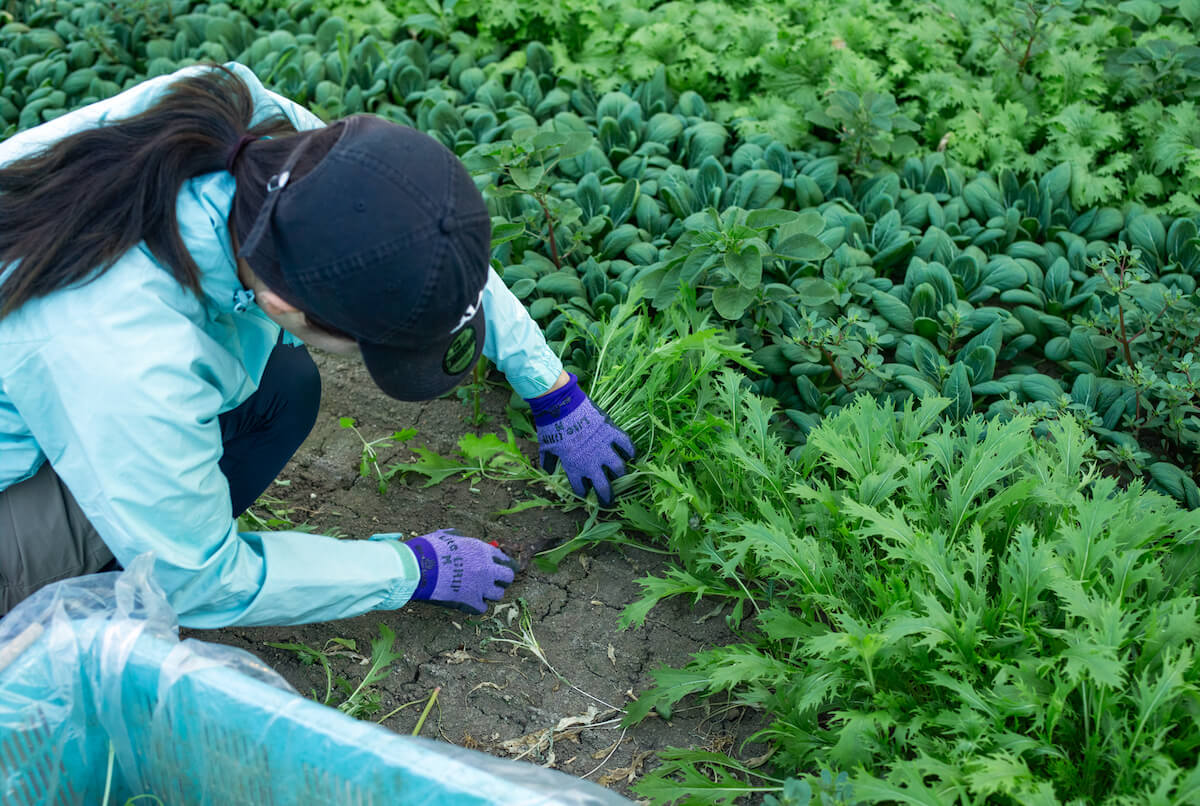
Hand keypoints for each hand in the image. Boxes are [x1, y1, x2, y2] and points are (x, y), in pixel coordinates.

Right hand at [404, 530, 516, 613]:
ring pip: (498, 594)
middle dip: (502, 579)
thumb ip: (458, 537)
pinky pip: (482, 608)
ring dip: (490, 594)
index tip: (500, 568)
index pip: (506, 559)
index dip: (504, 564)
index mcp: (482, 550)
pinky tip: (469, 602)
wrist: (418, 568)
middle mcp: (486, 568)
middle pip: (508, 577)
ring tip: (480, 592)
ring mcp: (480, 586)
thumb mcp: (446, 536)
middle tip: (494, 581)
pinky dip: (477, 606)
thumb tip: (458, 536)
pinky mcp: (470, 602)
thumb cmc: (429, 549)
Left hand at [525, 373, 634, 505]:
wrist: (560, 404)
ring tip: (622, 478)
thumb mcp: (546, 447)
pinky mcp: (611, 432)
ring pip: (619, 468)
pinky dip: (631, 451)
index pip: (581, 488)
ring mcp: (603, 447)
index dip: (584, 493)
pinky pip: (626, 445)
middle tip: (609, 501)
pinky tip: (632, 456)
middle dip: (608, 497)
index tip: (586, 494)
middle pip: (604, 486)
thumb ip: (548, 460)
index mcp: (573, 467)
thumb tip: (547, 470)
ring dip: (621, 475)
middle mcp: (591, 462)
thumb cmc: (551, 426)